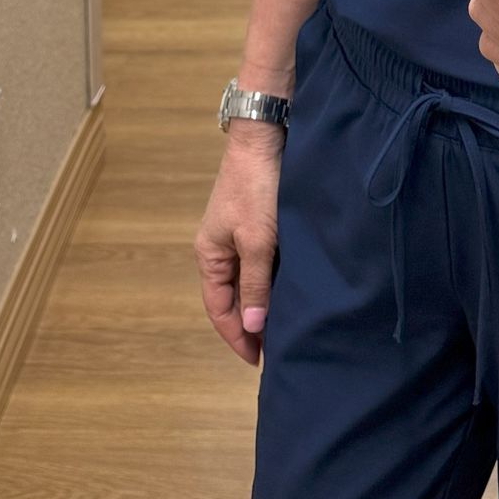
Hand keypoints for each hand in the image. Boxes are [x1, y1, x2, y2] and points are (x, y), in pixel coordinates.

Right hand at [194, 124, 283, 364]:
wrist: (266, 137)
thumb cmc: (257, 189)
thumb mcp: (257, 241)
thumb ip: (255, 285)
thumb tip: (252, 328)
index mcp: (210, 255)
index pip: (219, 309)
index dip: (237, 337)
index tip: (258, 361)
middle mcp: (220, 248)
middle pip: (232, 298)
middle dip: (250, 325)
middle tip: (276, 349)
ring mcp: (237, 235)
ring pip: (248, 281)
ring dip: (262, 304)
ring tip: (285, 327)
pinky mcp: (256, 223)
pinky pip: (260, 263)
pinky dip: (271, 282)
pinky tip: (289, 291)